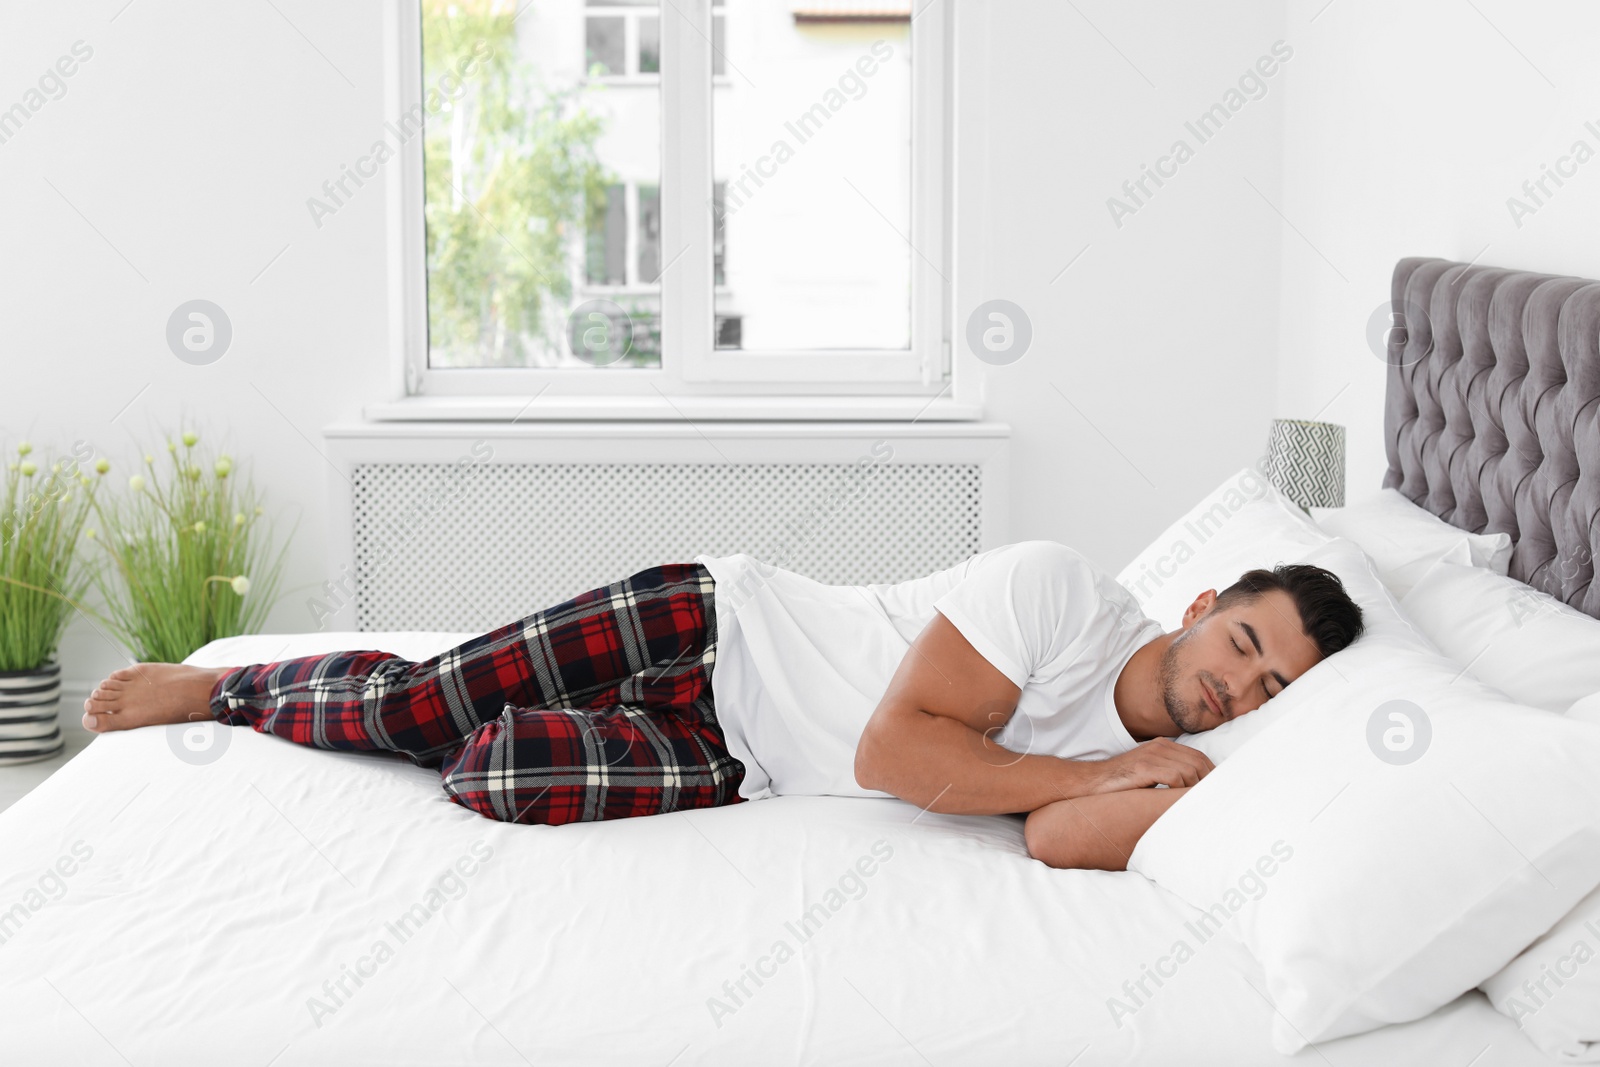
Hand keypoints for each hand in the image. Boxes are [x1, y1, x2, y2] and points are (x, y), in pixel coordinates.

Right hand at [1091, 737, 1213, 792]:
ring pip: (1189, 770)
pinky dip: (1180, 789)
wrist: (1093, 781)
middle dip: (1208, 782)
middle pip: (1198, 762)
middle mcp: (1159, 747)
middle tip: (1209, 800)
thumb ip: (1170, 773)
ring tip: (1193, 802)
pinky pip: (1174, 777)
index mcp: (1163, 746)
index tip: (1215, 790)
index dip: (1211, 773)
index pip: (1198, 756)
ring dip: (1194, 788)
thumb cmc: (1123, 782)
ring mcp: (1151, 756)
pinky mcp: (1143, 768)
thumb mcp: (1149, 772)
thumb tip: (1194, 788)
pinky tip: (1176, 800)